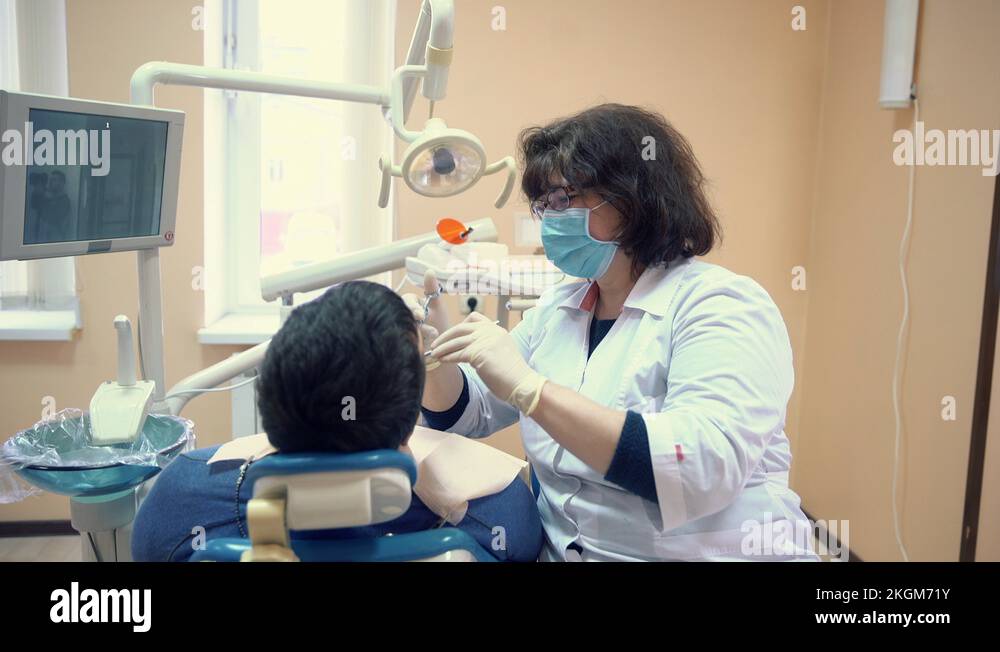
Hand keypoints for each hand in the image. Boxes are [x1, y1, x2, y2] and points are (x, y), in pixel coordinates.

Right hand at [400, 269, 447, 353]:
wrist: (441, 350)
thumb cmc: (439, 325)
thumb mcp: (437, 307)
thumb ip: (432, 289)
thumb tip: (429, 271)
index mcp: (411, 304)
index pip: (407, 301)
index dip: (413, 307)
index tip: (422, 314)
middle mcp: (403, 315)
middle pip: (401, 311)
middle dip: (412, 317)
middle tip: (422, 320)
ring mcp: (401, 328)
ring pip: (403, 326)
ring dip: (418, 331)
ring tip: (433, 335)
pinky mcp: (401, 342)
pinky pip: (400, 340)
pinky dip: (413, 342)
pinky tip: (424, 347)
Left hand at [430, 312, 546, 414]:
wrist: (520, 382)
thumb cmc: (511, 372)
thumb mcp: (499, 350)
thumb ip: (485, 345)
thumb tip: (466, 349)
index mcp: (495, 329)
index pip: (474, 318)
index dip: (460, 325)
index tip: (452, 334)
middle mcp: (489, 331)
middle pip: (461, 328)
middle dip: (446, 336)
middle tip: (436, 344)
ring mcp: (484, 340)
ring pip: (456, 341)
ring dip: (443, 348)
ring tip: (434, 354)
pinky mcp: (478, 353)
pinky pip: (457, 354)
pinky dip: (448, 357)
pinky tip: (443, 361)